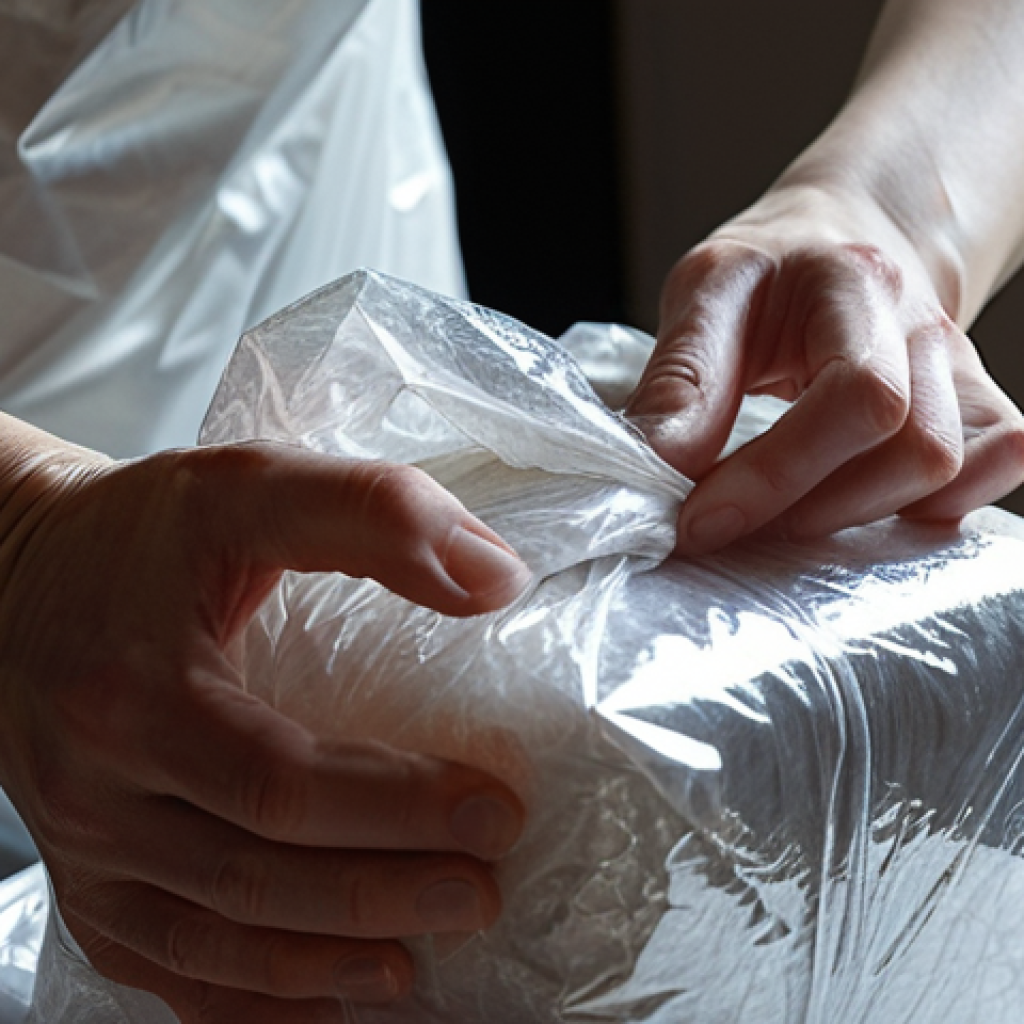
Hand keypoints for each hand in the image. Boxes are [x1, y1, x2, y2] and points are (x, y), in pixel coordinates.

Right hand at [0, 441, 530, 1021]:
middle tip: (483, 891)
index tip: (497, 810)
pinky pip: (157, 966)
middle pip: (254, 875)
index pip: (284, 781)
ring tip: (419, 961)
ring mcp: (82, 844)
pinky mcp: (82, 873)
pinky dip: (245, 1000)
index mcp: (137, 693)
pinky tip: (322, 1001)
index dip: (400, 807)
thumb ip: (374, 513)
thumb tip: (496, 579)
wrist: (14, 570)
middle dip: (381, 893)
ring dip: (323, 964)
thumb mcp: (249, 486)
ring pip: (208, 939)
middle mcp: (96, 788)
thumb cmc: (139, 528)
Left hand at [627, 183, 1023, 554]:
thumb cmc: (768, 274)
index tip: (696, 519)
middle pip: (909, 440)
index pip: (851, 392)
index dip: (773, 474)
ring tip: (779, 516)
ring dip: (853, 515)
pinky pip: (997, 465)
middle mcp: (919, 321)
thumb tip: (653, 468)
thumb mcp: (703, 294)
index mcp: (848, 279)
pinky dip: (931, 508)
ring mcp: (957, 365)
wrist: (842, 243)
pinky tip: (859, 506)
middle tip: (724, 521)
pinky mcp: (977, 403)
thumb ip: (681, 380)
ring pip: (947, 467)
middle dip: (806, 505)